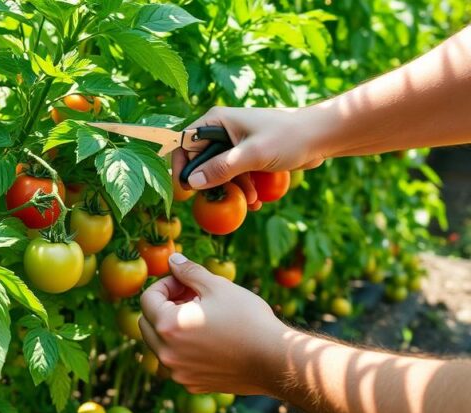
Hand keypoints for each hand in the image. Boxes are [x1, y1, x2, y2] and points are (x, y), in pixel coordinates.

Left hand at [138, 253, 292, 396]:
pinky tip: (209, 339)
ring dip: (172, 328)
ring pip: (160, 344)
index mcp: (168, 327)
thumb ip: (189, 272)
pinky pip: (176, 362)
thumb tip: (172, 260)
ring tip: (202, 317)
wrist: (276, 360)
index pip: (147, 299)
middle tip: (192, 297)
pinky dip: (183, 348)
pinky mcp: (191, 384)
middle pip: (147, 322)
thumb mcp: (218, 287)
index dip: (165, 285)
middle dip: (164, 306)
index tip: (186, 283)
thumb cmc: (249, 320)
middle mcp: (166, 354)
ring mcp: (177, 372)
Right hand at [171, 106, 331, 193]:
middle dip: (212, 183)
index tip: (186, 190)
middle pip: (200, 161)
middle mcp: (221, 130)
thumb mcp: (252, 155)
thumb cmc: (288, 137)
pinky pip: (235, 174)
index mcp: (216, 121)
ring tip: (250, 201)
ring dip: (231, 190)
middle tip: (223, 199)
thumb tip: (192, 183)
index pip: (184, 143)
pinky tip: (256, 200)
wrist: (321, 136)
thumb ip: (221, 168)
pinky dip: (243, 188)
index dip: (181, 166)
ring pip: (219, 171)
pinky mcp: (247, 154)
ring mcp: (234, 143)